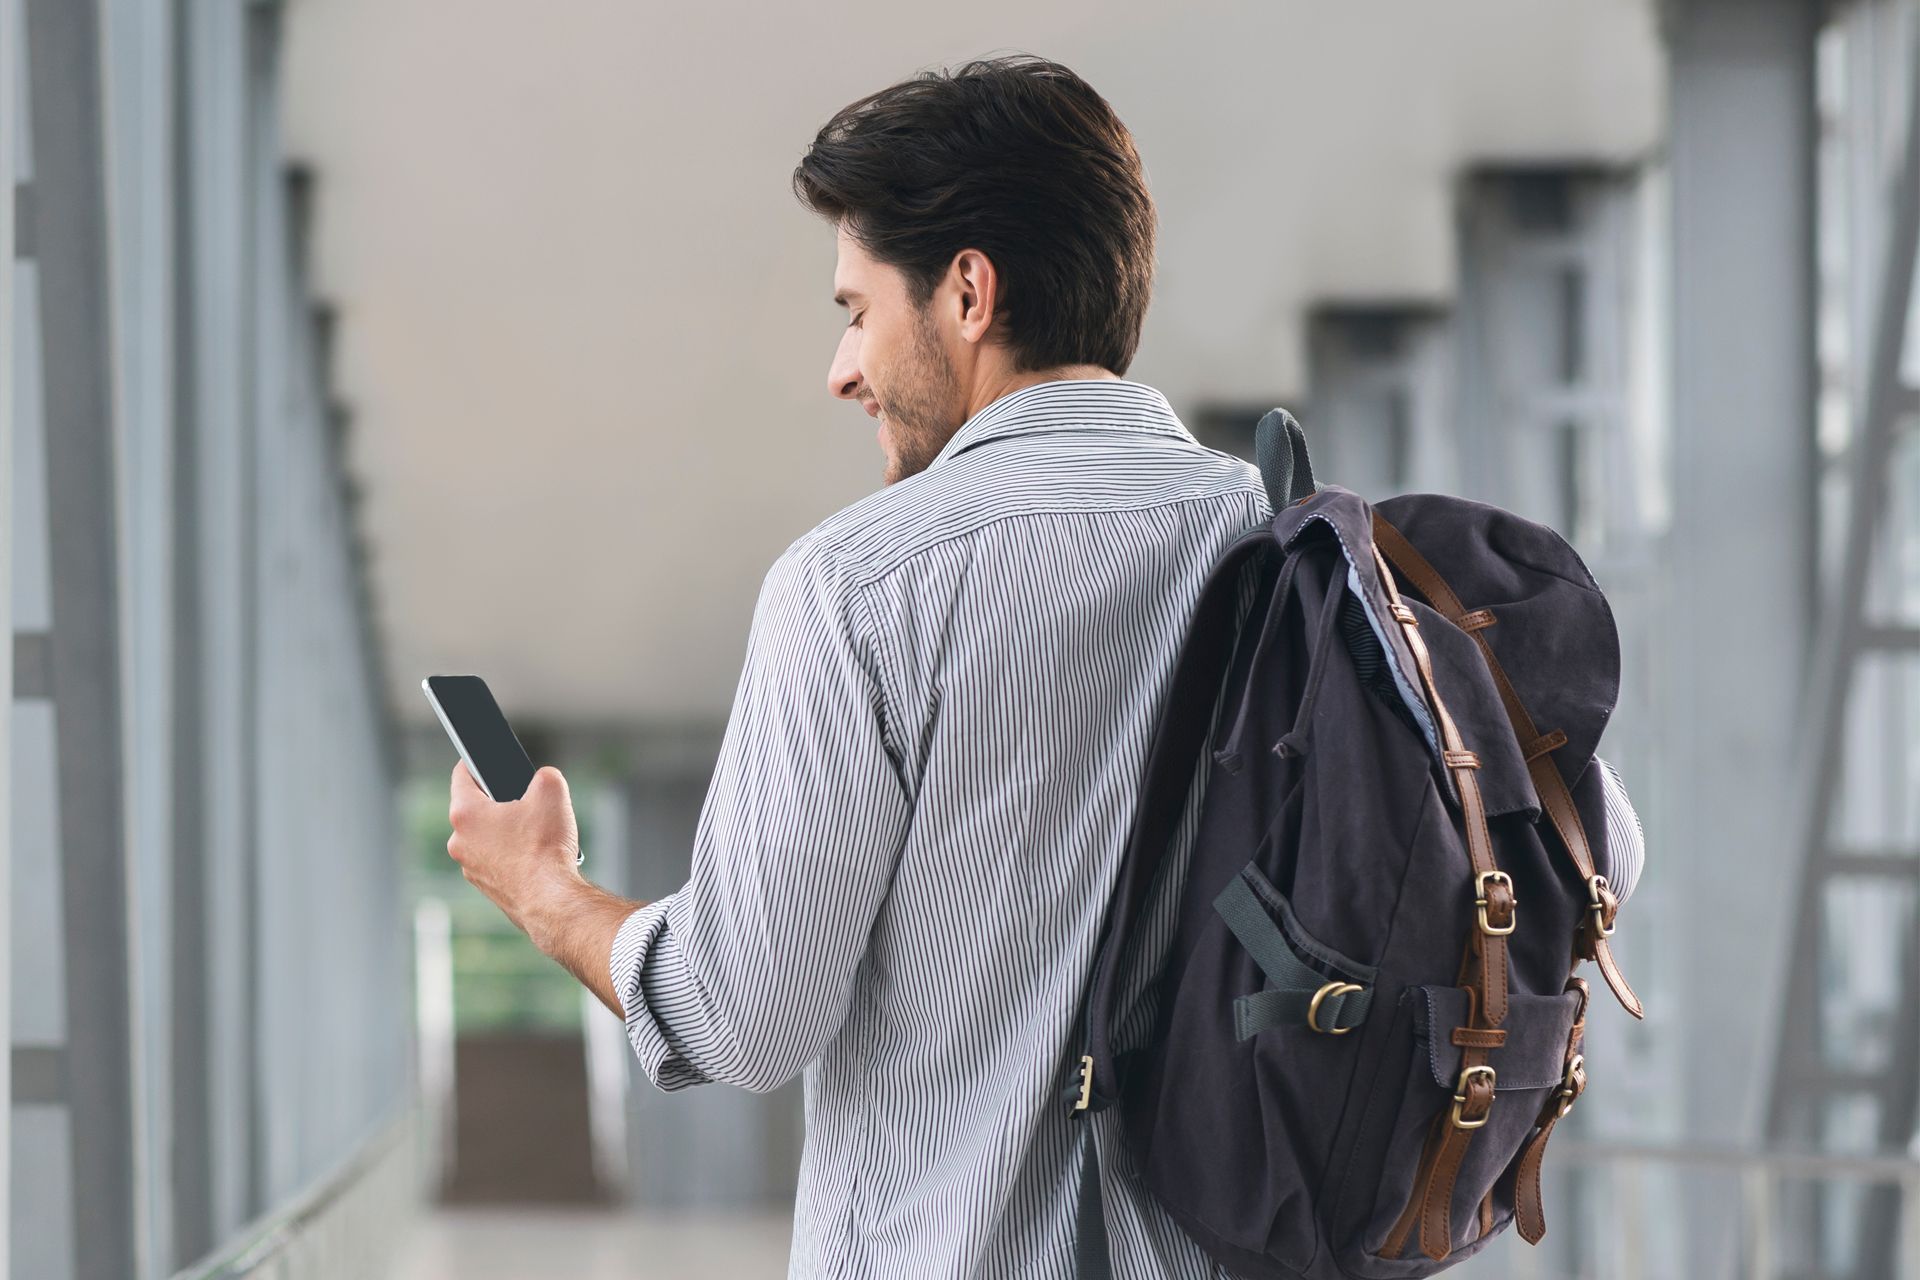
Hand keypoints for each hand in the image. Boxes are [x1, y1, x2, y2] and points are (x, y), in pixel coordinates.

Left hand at [447, 761, 583, 954]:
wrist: (551, 900)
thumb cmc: (545, 848)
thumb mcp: (552, 792)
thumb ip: (544, 775)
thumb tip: (543, 780)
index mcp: (466, 814)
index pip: (462, 775)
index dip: (475, 762)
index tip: (484, 760)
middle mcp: (460, 842)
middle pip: (476, 809)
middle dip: (499, 802)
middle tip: (527, 801)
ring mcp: (470, 868)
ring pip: (486, 837)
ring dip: (506, 831)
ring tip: (537, 834)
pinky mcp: (486, 887)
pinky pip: (496, 861)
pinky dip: (512, 856)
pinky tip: (537, 857)